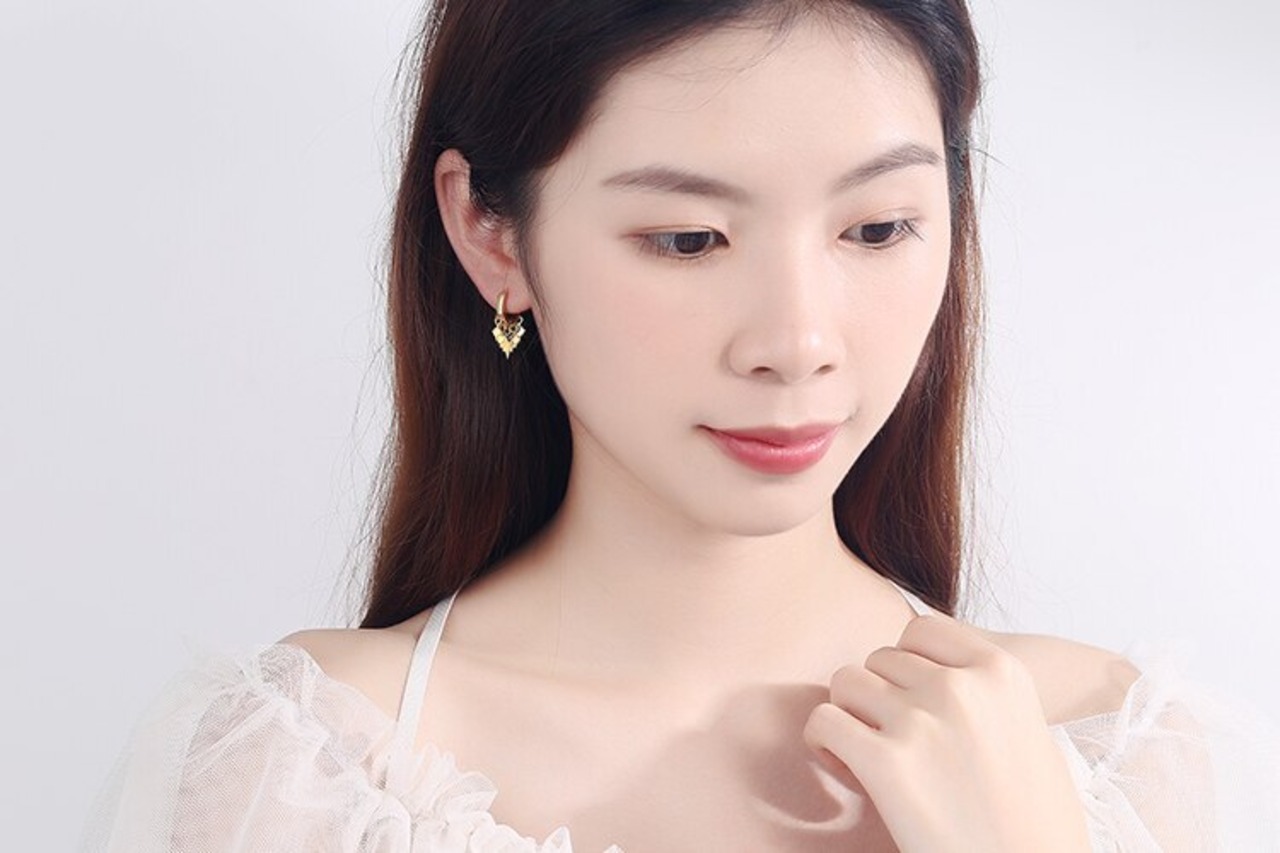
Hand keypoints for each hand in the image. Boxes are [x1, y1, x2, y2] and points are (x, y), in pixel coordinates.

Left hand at [803, 612, 1090, 852]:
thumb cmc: (1031, 822)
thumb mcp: (1026, 731)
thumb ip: (982, 691)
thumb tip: (927, 668)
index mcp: (1002, 672)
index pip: (921, 630)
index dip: (907, 665)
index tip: (914, 701)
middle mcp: (961, 687)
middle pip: (880, 659)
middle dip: (879, 697)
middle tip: (895, 742)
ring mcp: (921, 722)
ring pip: (845, 682)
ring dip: (850, 716)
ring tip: (871, 756)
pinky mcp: (885, 763)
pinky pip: (823, 721)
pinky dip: (824, 744)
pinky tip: (850, 771)